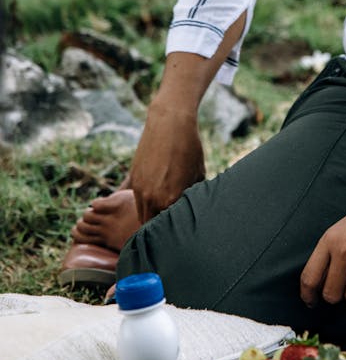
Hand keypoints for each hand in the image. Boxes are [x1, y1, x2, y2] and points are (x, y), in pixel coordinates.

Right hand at [128, 97, 204, 222]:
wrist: (170, 123)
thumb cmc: (189, 148)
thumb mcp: (197, 174)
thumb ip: (191, 196)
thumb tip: (192, 210)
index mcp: (171, 199)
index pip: (169, 228)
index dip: (174, 233)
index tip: (178, 236)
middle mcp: (153, 198)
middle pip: (152, 227)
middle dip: (160, 230)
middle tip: (169, 231)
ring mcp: (140, 190)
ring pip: (142, 215)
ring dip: (150, 218)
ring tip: (161, 219)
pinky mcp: (134, 180)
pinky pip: (136, 201)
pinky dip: (144, 205)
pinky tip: (154, 202)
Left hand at [299, 171, 345, 306]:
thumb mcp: (343, 229)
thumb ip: (329, 253)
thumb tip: (318, 286)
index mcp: (330, 239)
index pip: (309, 277)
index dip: (308, 295)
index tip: (311, 302)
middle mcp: (344, 249)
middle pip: (330, 293)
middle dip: (336, 295)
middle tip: (345, 286)